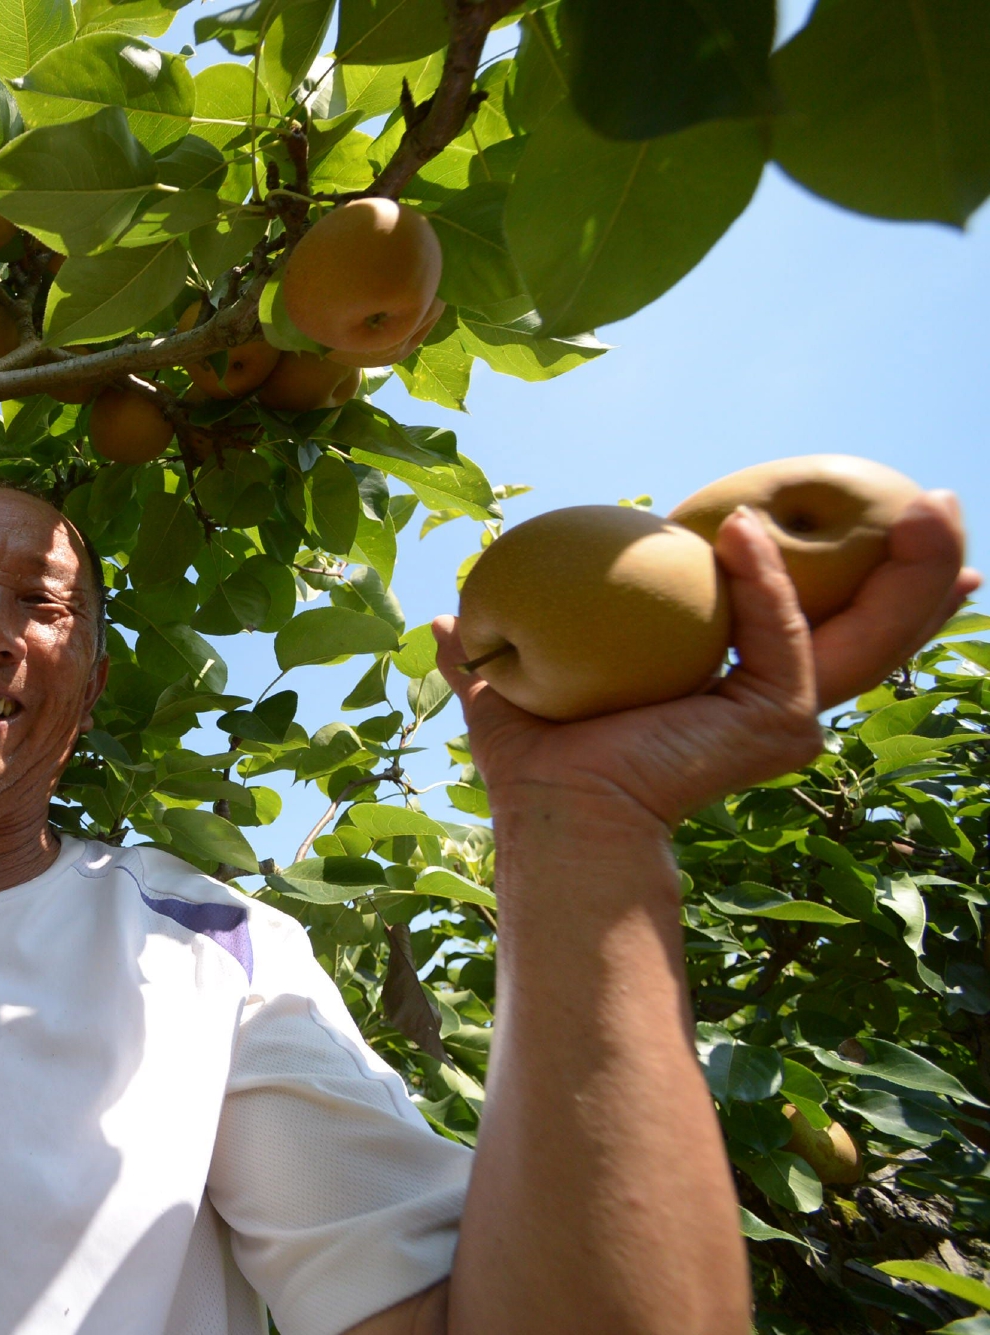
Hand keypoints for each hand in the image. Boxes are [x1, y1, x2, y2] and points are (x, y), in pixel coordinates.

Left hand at [434, 491, 977, 827]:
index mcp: (733, 689)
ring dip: (910, 565)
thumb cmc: (538, 766)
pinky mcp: (773, 721)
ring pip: (867, 630)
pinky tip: (742, 530)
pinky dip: (765, 581)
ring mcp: (782, 716)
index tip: (895, 524)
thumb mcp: (513, 683)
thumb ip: (487, 648)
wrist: (556, 812)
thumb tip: (447, 615)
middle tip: (939, 500)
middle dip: (920, 565)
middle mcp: (775, 704)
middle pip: (868, 623)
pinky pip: (780, 637)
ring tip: (933, 502)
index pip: (811, 621)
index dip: (855, 577)